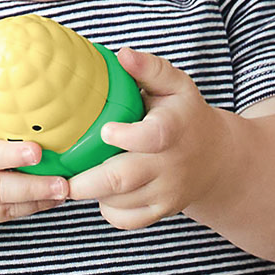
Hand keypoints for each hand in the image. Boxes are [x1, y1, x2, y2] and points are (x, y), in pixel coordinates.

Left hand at [67, 47, 225, 229]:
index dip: (126, 137)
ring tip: (75, 175)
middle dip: (85, 180)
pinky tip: (100, 191)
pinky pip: (127, 220)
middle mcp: (170, 165)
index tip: (104, 130)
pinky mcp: (161, 210)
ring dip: (92, 192)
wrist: (216, 158)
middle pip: (122, 180)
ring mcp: (166, 192)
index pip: (151, 138)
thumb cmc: (185, 114)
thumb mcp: (175, 85)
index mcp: (172, 129)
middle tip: (58, 172)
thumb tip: (121, 54)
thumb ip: (149, 68)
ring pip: (120, 202)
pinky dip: (108, 210)